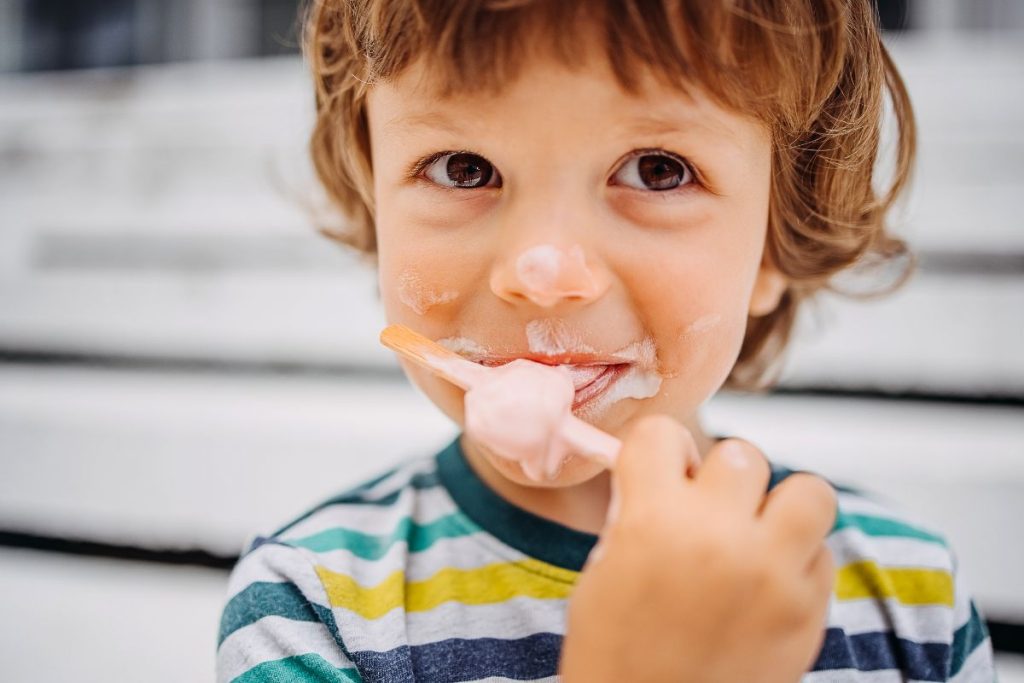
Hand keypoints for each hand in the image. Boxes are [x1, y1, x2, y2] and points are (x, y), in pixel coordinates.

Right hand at [560, 415, 835, 682]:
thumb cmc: (616, 653)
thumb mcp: (604, 567)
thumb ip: (639, 508)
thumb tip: (673, 473)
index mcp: (652, 520)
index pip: (663, 433)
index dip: (659, 451)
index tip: (660, 469)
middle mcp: (717, 536)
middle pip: (740, 454)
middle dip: (721, 479)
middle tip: (708, 510)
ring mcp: (771, 573)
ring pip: (808, 489)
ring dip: (780, 506)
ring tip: (758, 532)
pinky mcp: (808, 611)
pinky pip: (823, 552)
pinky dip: (799, 559)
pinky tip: (768, 583)